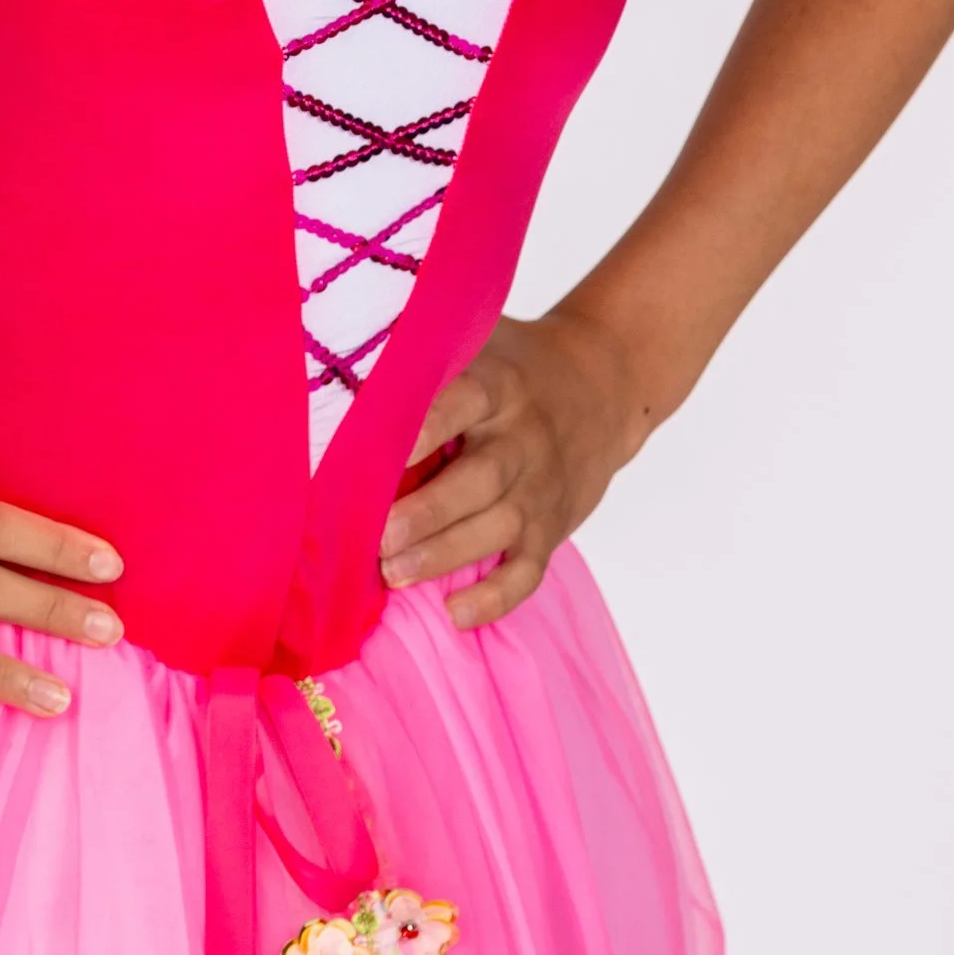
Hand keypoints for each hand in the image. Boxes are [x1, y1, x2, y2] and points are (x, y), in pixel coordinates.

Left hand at [378, 308, 647, 628]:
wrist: (607, 386)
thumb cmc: (519, 365)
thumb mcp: (485, 340)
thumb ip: (430, 352)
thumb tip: (346, 357)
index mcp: (501, 385)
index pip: (466, 401)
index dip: (427, 425)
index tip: (381, 450)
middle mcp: (525, 437)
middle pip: (483, 477)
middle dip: (429, 511)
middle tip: (378, 537)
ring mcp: (542, 486)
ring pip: (501, 526)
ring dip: (447, 554)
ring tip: (395, 574)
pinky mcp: (554, 526)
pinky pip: (531, 569)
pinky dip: (497, 597)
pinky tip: (457, 614)